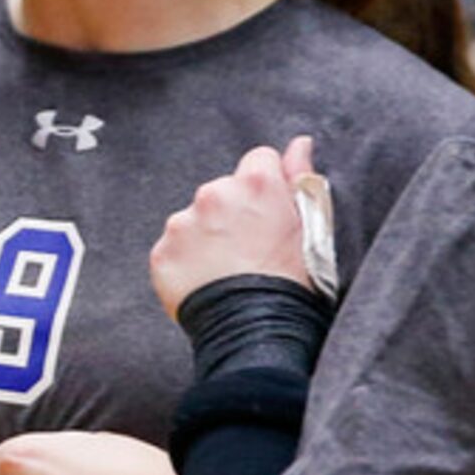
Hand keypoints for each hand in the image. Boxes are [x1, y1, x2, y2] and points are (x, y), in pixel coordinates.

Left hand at [150, 136, 318, 321]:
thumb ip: (300, 178)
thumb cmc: (294, 282)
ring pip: (193, 219)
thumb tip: (300, 144)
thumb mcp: (311, 228)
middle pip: (222, 190)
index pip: (258, 161)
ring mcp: (183, 223)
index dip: (266, 188)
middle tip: (248, 250)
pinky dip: (185, 262)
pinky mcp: (162, 252)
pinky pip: (172, 249)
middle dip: (232, 212)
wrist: (256, 330)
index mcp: (256, 183)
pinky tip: (205, 282)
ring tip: (226, 270)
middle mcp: (214, 193)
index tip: (268, 214)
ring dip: (205, 236)